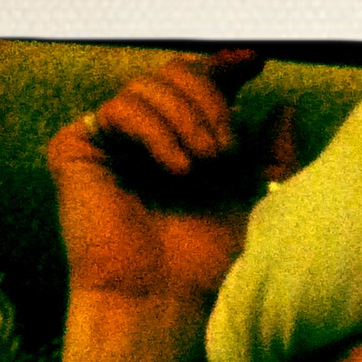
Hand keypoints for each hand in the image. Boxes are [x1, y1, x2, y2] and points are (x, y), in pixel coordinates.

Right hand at [48, 49, 298, 306]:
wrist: (164, 301)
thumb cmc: (211, 267)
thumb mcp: (259, 205)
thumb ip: (275, 157)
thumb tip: (285, 107)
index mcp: (190, 146)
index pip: (203, 85)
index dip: (227, 65)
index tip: (256, 60)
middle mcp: (150, 139)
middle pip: (178, 73)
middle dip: (210, 102)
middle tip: (226, 153)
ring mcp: (111, 143)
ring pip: (149, 84)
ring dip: (185, 118)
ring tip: (203, 166)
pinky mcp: (76, 149)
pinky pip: (119, 108)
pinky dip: (154, 131)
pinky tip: (176, 169)